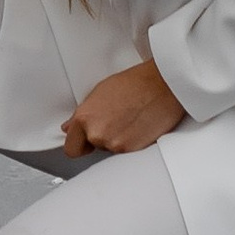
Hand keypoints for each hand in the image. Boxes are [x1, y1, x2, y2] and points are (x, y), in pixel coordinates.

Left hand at [61, 58, 184, 156]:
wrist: (163, 85)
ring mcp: (115, 145)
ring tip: (130, 119)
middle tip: (115, 121)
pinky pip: (127, 152)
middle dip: (101, 138)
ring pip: (111, 150)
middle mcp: (97, 134)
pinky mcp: (133, 150)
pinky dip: (131, 142)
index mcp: (85, 118)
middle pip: (93, 148)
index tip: (85, 141)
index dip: (79, 144)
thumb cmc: (136, 82)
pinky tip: (138, 126)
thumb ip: (85, 113)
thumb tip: (71, 127)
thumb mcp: (101, 91)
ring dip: (118, 139)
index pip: (71, 148)